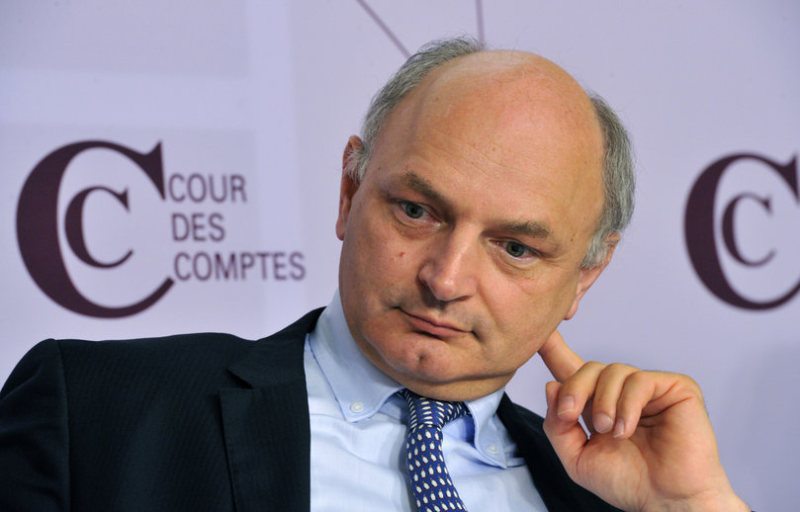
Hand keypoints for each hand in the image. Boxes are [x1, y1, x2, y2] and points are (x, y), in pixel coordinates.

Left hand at [538, 330, 748, 511]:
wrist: (668, 502)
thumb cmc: (629, 482)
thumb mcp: (577, 458)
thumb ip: (557, 425)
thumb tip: (551, 386)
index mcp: (597, 405)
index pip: (572, 369)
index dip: (554, 348)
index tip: (538, 333)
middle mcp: (622, 392)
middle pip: (588, 367)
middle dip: (573, 390)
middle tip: (570, 415)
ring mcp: (649, 388)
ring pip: (612, 370)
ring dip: (602, 402)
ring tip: (609, 432)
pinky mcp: (676, 388)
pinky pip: (640, 380)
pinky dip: (627, 405)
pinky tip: (626, 429)